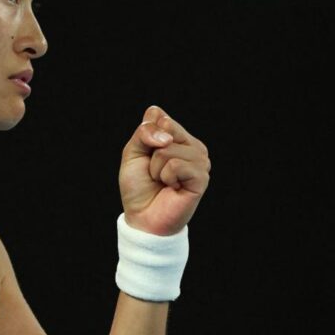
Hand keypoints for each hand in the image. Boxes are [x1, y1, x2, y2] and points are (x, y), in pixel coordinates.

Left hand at [118, 105, 210, 235]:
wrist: (143, 217)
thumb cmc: (139, 186)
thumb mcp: (133, 152)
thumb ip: (144, 132)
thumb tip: (162, 123)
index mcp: (178, 137)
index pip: (162, 118)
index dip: (146, 137)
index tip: (147, 156)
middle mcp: (193, 146)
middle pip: (167, 129)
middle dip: (151, 152)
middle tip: (155, 171)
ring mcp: (200, 161)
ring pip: (169, 149)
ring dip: (157, 169)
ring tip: (163, 181)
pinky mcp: (202, 177)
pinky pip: (176, 165)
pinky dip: (166, 177)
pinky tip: (172, 188)